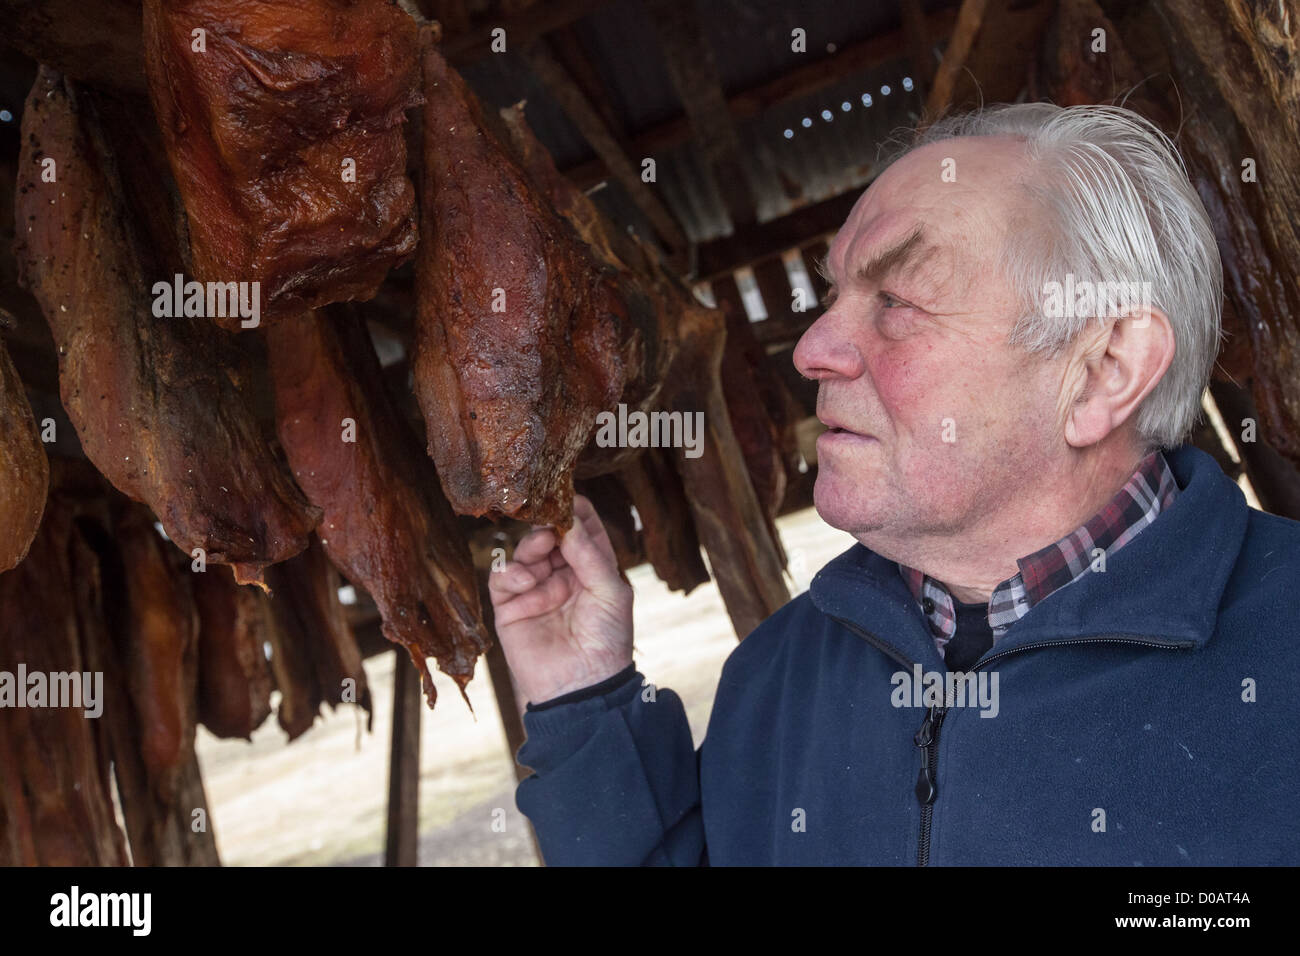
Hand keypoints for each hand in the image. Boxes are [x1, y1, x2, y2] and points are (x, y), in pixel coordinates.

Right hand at [488, 494, 633, 704]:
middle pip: (549, 534)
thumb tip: (570, 520)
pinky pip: (503, 579)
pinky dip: (511, 574)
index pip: (582, 527)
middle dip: (548, 527)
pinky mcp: (510, 607)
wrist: (582, 688)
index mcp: (592, 566)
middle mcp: (563, 573)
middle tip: (548, 526)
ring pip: (525, 552)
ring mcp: (536, 589)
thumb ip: (590, 554)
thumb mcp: (611, 592)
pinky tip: (524, 582)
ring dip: (530, 548)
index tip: (565, 497)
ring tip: (538, 554)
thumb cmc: (607, 640)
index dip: (574, 509)